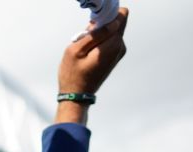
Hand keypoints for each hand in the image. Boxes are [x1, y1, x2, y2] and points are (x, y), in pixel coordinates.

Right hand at [55, 7, 128, 123]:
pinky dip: (99, 40)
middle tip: (85, 37)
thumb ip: (94, 33)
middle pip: (116, 22)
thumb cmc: (72, 74)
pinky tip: (88, 52)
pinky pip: (109, 39)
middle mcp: (120, 47)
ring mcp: (119, 52)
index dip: (106, 14)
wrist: (76, 95)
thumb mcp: (76, 50)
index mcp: (114, 44)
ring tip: (85, 48)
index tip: (93, 24)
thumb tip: (110, 20)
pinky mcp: (114, 55)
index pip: (120, 15)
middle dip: (102, 24)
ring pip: (112, 30)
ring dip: (98, 33)